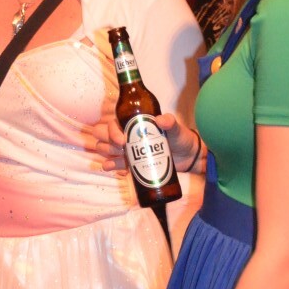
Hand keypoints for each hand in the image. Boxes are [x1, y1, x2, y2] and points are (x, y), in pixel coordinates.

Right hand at [84, 110, 200, 172]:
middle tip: (122, 147)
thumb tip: (160, 120)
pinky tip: (112, 167)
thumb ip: (170, 122)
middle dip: (106, 141)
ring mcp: (126, 149)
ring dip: (107, 152)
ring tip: (120, 157)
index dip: (112, 131)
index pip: (112, 123)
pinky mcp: (130, 163)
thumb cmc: (179, 137)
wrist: (186, 156)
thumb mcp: (176, 128)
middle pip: (102, 134)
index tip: (123, 141)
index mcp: (133, 122)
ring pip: (104, 148)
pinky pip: (114, 163)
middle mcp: (125, 134)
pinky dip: (110, 165)